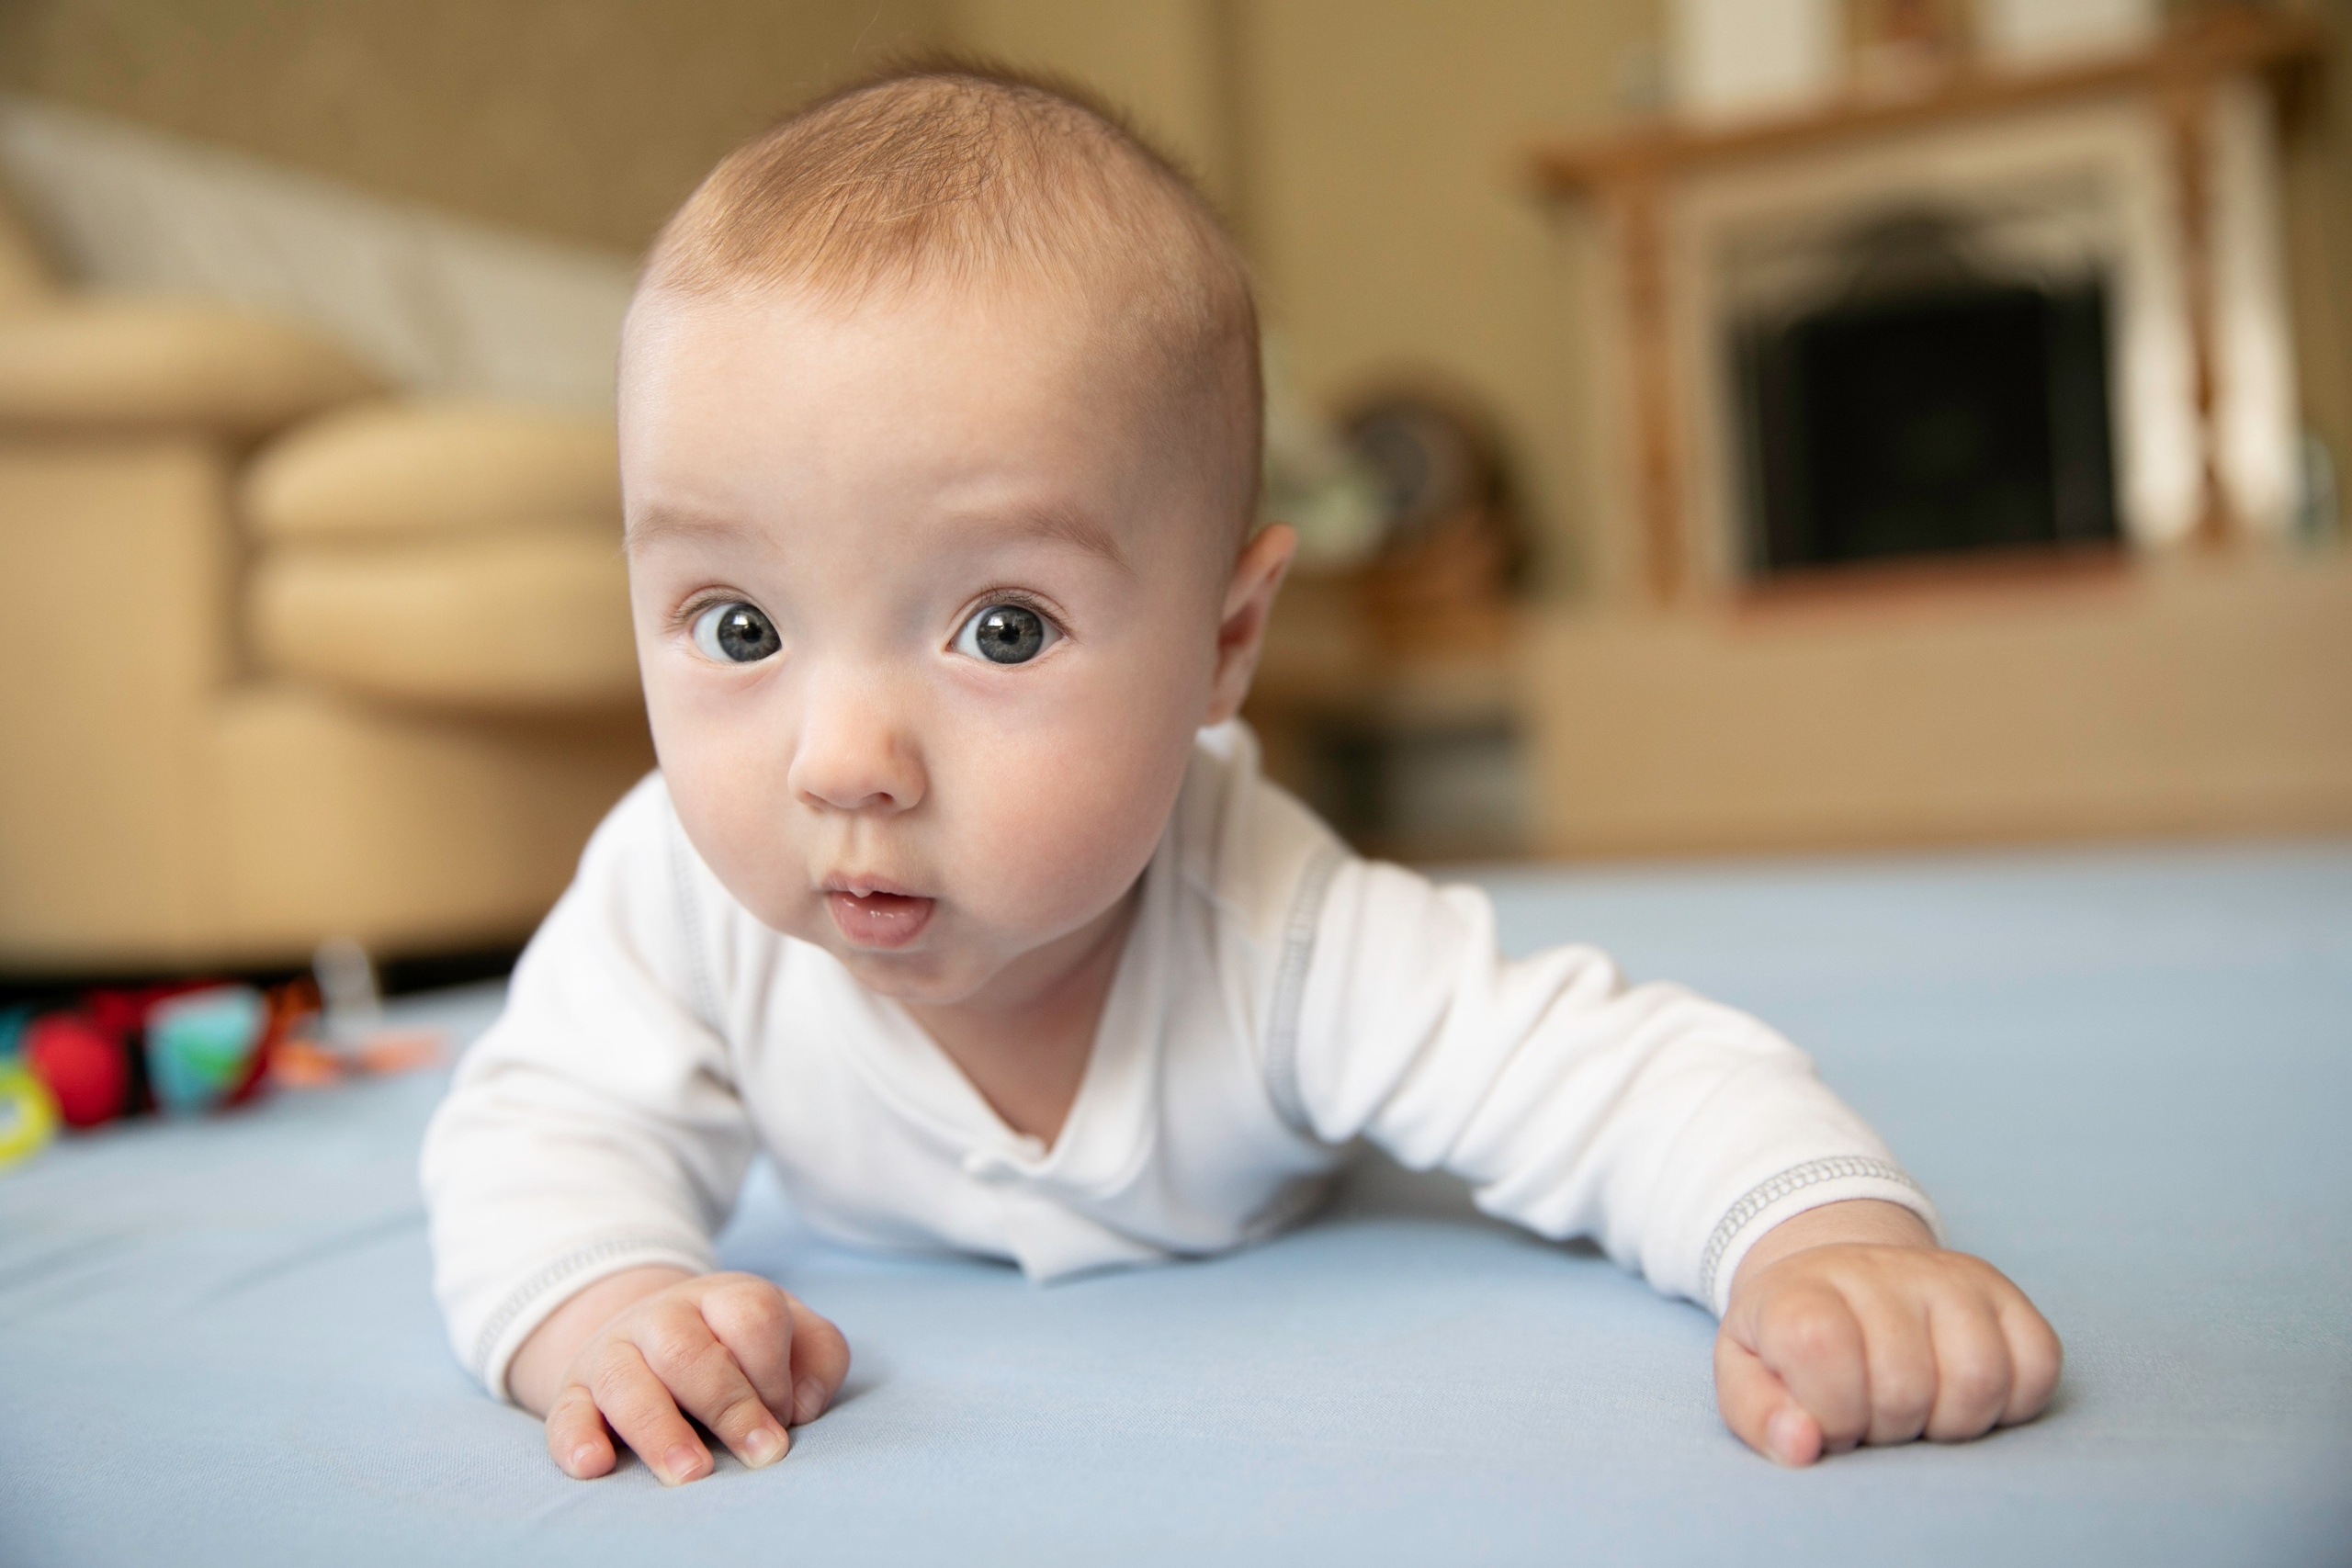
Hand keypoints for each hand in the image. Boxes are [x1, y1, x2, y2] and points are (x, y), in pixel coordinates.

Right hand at [509, 1266, 851, 1484]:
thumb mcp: (792, 1336)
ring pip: (626, 1382)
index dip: (773, 1367)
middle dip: (729, 1405)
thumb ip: (819, 1358)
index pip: (750, 1315)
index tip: (786, 1414)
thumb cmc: (738, 1348)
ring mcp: (613, 1353)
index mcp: (722, 1297)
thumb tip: (802, 1406)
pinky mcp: (574, 1393)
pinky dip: (576, 1441)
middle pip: (688, 1352)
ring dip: (659, 1430)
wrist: (650, 1336)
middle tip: (762, 1455)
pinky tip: (596, 1465)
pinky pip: (565, 1414)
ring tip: (690, 1474)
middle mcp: (662, 1318)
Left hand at [1715, 1200, 2059, 1465]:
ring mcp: (1947, 1277)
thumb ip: (1758, 1416)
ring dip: (1950, 1424)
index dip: (1831, 1413)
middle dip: (1887, 1428)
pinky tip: (1962, 1396)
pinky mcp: (2003, 1292)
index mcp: (1803, 1290)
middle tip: (1870, 1417)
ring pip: (1979, 1379)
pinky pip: (2038, 1363)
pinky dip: (2010, 1403)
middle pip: (1906, 1385)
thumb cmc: (1790, 1343)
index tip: (1826, 1418)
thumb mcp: (1746, 1375)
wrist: (1838, 1278)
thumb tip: (1802, 1445)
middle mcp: (1878, 1270)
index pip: (1825, 1350)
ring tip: (1916, 1413)